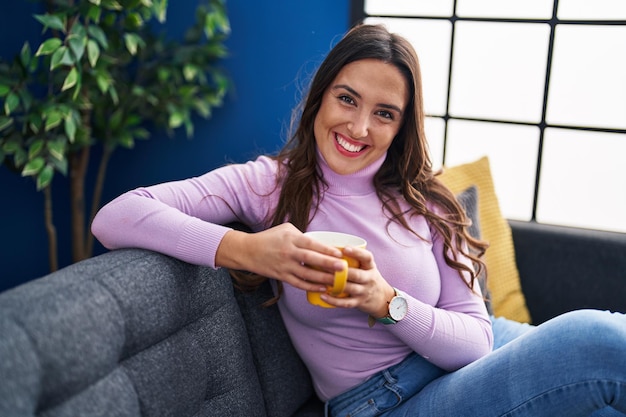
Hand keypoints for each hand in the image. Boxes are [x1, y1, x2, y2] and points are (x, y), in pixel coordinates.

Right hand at [216, 223, 347, 292]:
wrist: (248, 251)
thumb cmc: (269, 237)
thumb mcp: (286, 229)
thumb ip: (303, 235)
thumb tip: (321, 243)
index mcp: (291, 238)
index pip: (312, 244)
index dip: (326, 249)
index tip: (339, 254)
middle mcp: (288, 252)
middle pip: (311, 259)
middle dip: (328, 264)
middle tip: (343, 268)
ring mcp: (284, 266)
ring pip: (307, 274)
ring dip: (323, 279)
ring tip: (336, 281)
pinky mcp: (281, 276)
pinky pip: (298, 283)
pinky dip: (311, 287)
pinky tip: (322, 288)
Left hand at [320, 245, 395, 317]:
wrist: (383, 298)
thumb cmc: (368, 277)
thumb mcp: (367, 266)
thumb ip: (354, 259)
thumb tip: (328, 247)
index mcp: (370, 267)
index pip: (367, 258)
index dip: (357, 253)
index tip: (345, 248)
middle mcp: (369, 279)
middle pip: (356, 274)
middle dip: (340, 270)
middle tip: (324, 264)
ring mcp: (364, 291)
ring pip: (349, 288)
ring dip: (335, 284)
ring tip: (320, 279)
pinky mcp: (359, 302)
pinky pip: (346, 303)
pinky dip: (334, 300)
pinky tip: (323, 296)